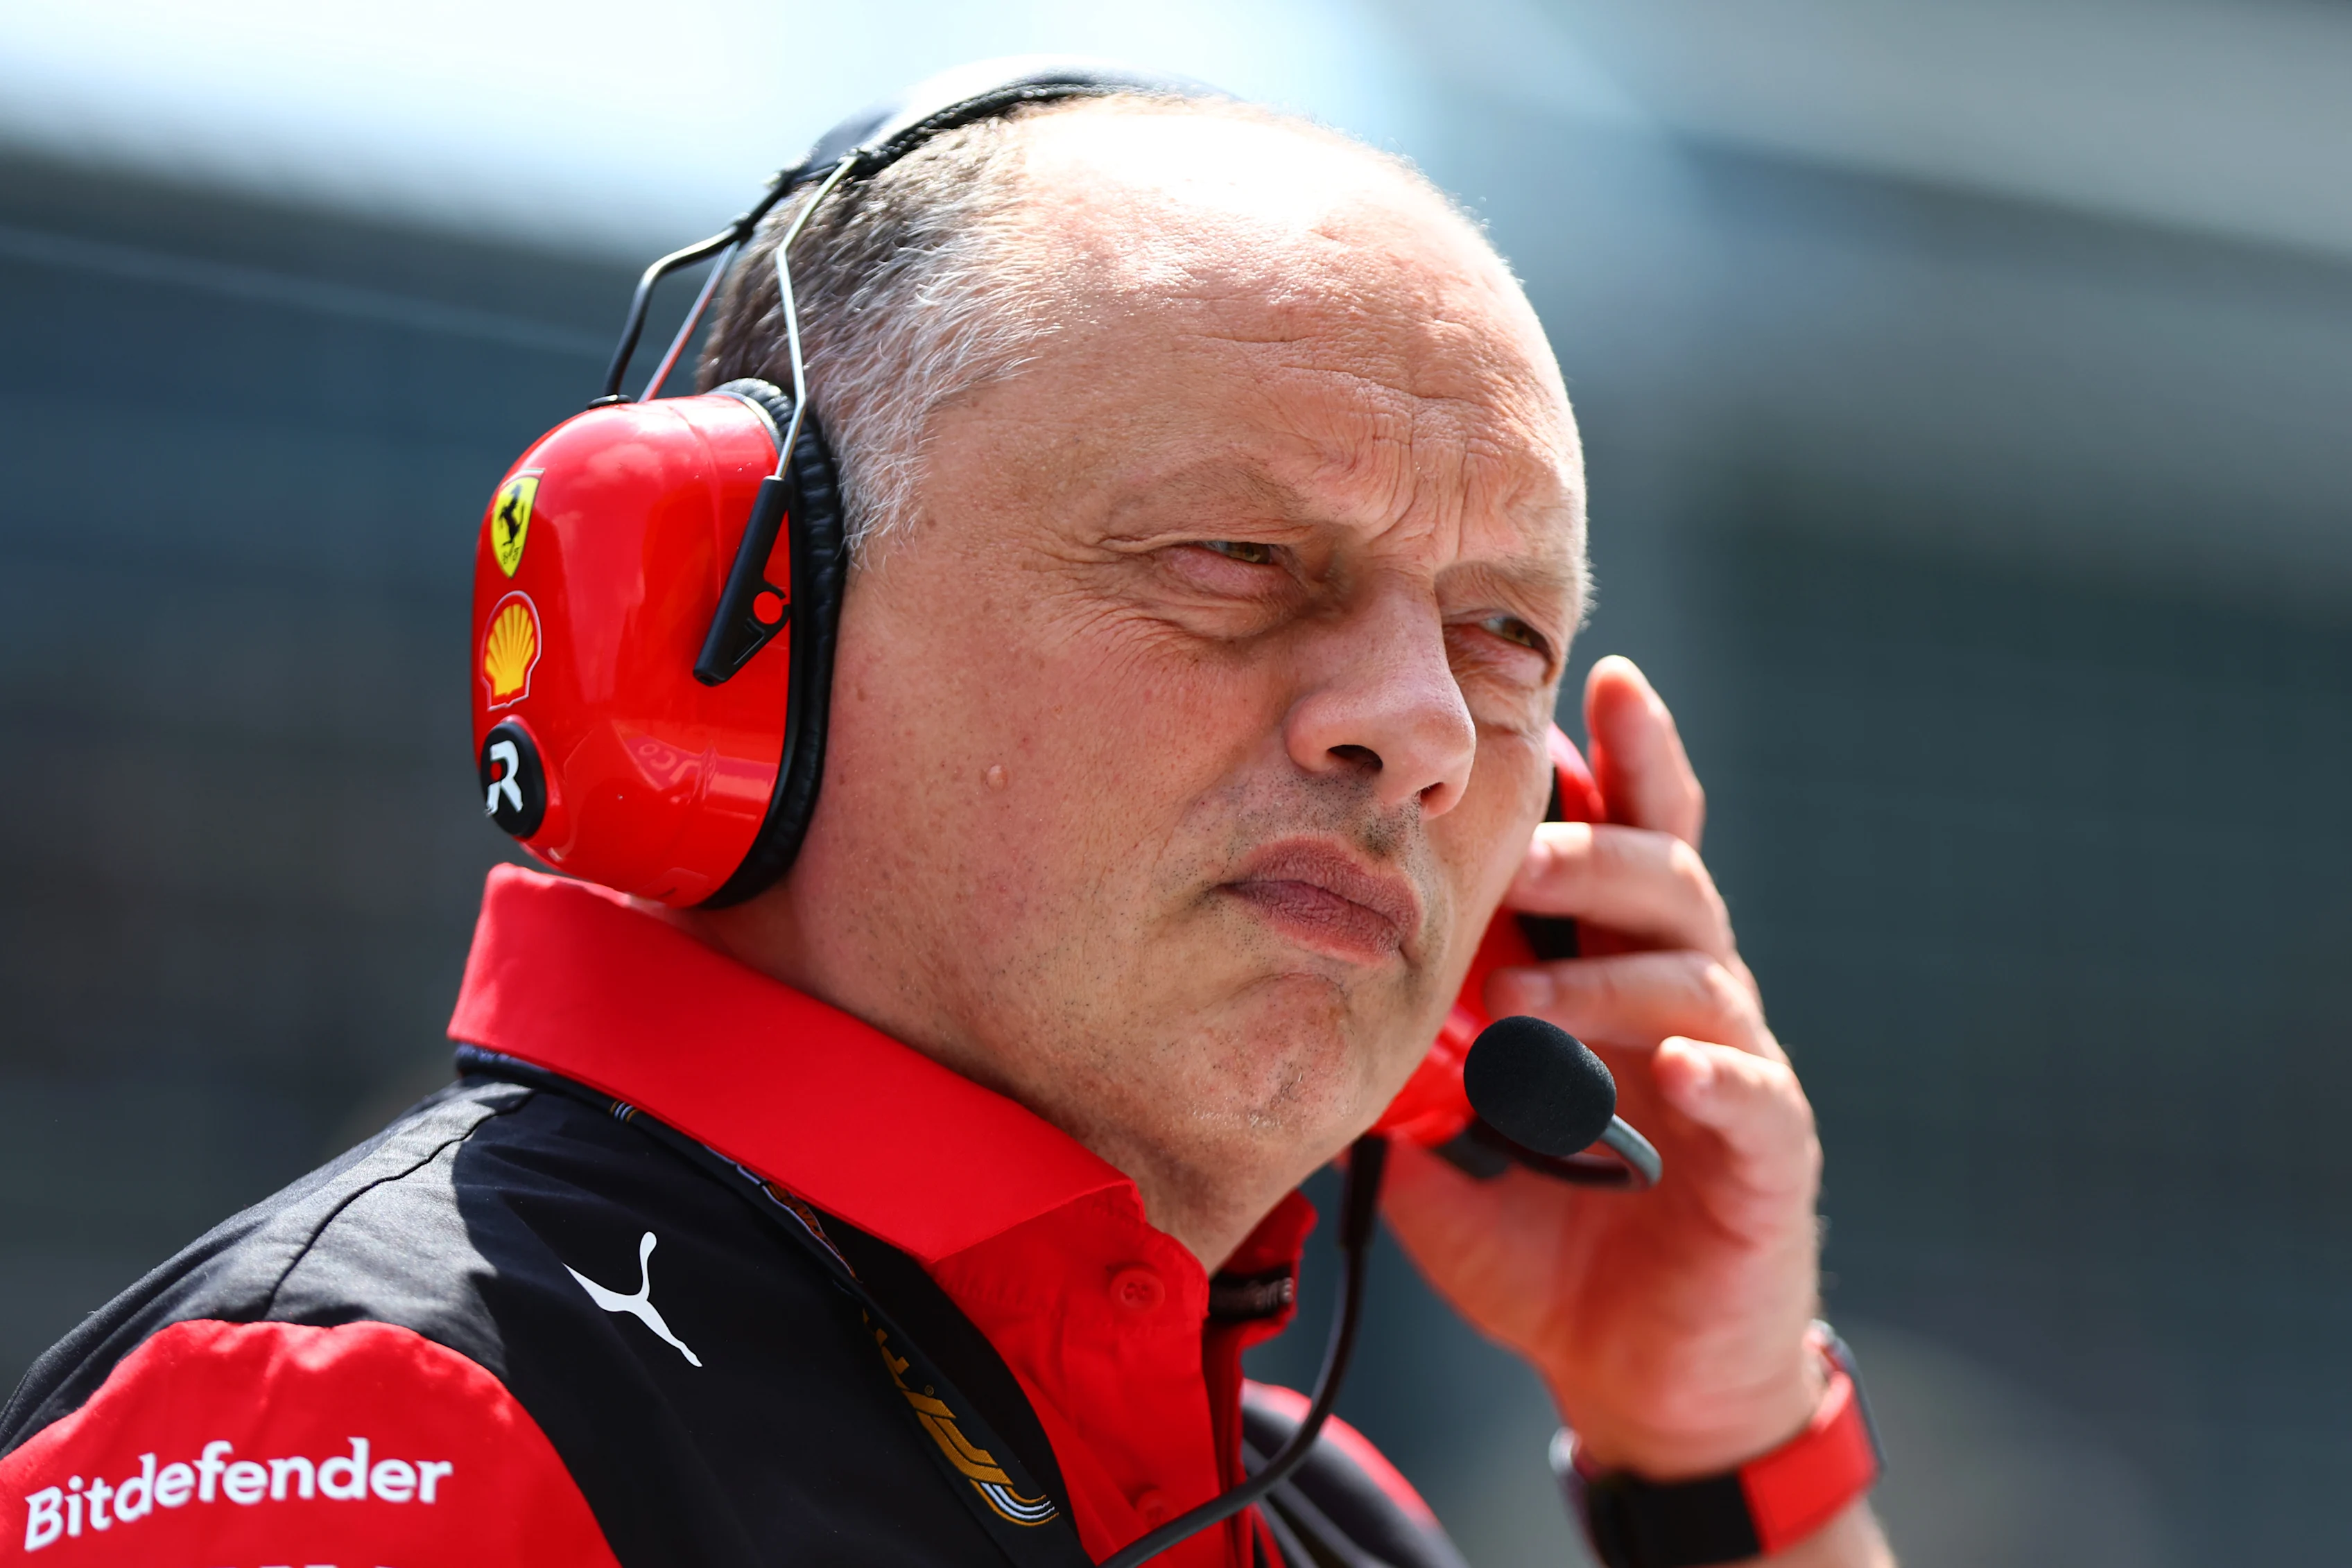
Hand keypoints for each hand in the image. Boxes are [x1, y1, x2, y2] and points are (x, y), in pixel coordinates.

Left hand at [1384, 657, 1826, 1481]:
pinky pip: (1757, 1097)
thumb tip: (1315, 1000)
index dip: (1625, 760)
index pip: (1630, 843)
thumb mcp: (1449, 1148)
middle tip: (1524, 854)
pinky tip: (1674, 1068)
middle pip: (1671, 878)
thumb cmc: (1549, 1246)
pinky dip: (1715, 1073)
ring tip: (1524, 1004)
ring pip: (1701, 973)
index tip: (1601, 676)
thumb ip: (1404, 1070)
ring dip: (1609, 976)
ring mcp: (1736, 1073)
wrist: (1644, 1381)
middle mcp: (1686, 1004)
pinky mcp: (1770, 1158)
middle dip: (1597, 850)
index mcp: (1614, 980)